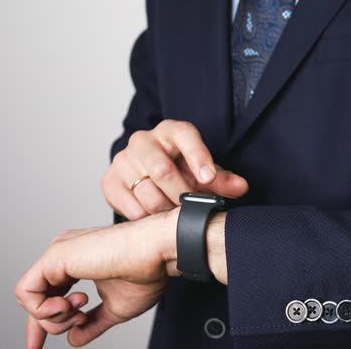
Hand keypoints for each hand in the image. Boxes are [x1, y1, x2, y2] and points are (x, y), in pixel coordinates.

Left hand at [15, 208, 227, 347]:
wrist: (157, 253)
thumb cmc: (147, 272)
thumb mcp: (115, 308)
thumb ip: (92, 323)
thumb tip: (74, 338)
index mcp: (77, 263)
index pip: (47, 295)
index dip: (42, 323)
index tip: (36, 346)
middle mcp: (64, 256)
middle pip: (35, 297)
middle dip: (45, 325)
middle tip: (77, 323)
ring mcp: (58, 254)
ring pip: (29, 297)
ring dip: (54, 318)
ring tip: (82, 311)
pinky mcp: (54, 256)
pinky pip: (26, 291)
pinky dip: (43, 309)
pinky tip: (70, 306)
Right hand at [103, 119, 247, 219]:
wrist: (145, 173)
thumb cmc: (180, 169)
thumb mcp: (203, 171)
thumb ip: (222, 179)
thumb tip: (240, 187)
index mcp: (170, 131)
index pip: (184, 135)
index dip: (198, 157)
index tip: (208, 179)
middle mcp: (143, 140)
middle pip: (162, 170)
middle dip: (181, 195)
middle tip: (191, 209)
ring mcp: (123, 160)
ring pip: (146, 193)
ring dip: (165, 210)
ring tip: (175, 214)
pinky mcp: (109, 180)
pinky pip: (129, 207)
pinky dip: (146, 218)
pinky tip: (155, 218)